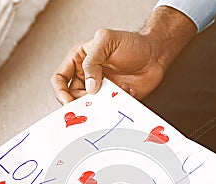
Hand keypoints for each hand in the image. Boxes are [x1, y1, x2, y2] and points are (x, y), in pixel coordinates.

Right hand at [51, 7, 196, 103]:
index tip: (68, 101)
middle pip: (72, 97)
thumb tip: (89, 86)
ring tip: (114, 91)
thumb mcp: (107, 41)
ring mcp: (100, 90)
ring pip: (89, 106)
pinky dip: (114, 105)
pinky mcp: (113, 100)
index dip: (60, 92)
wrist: (156, 56)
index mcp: (79, 61)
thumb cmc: (133, 43)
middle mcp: (87, 77)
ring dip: (99, 103)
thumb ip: (92, 60)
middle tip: (92, 102)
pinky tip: (126, 90)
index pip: (59, 79)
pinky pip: (107, 110)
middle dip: (81, 102)